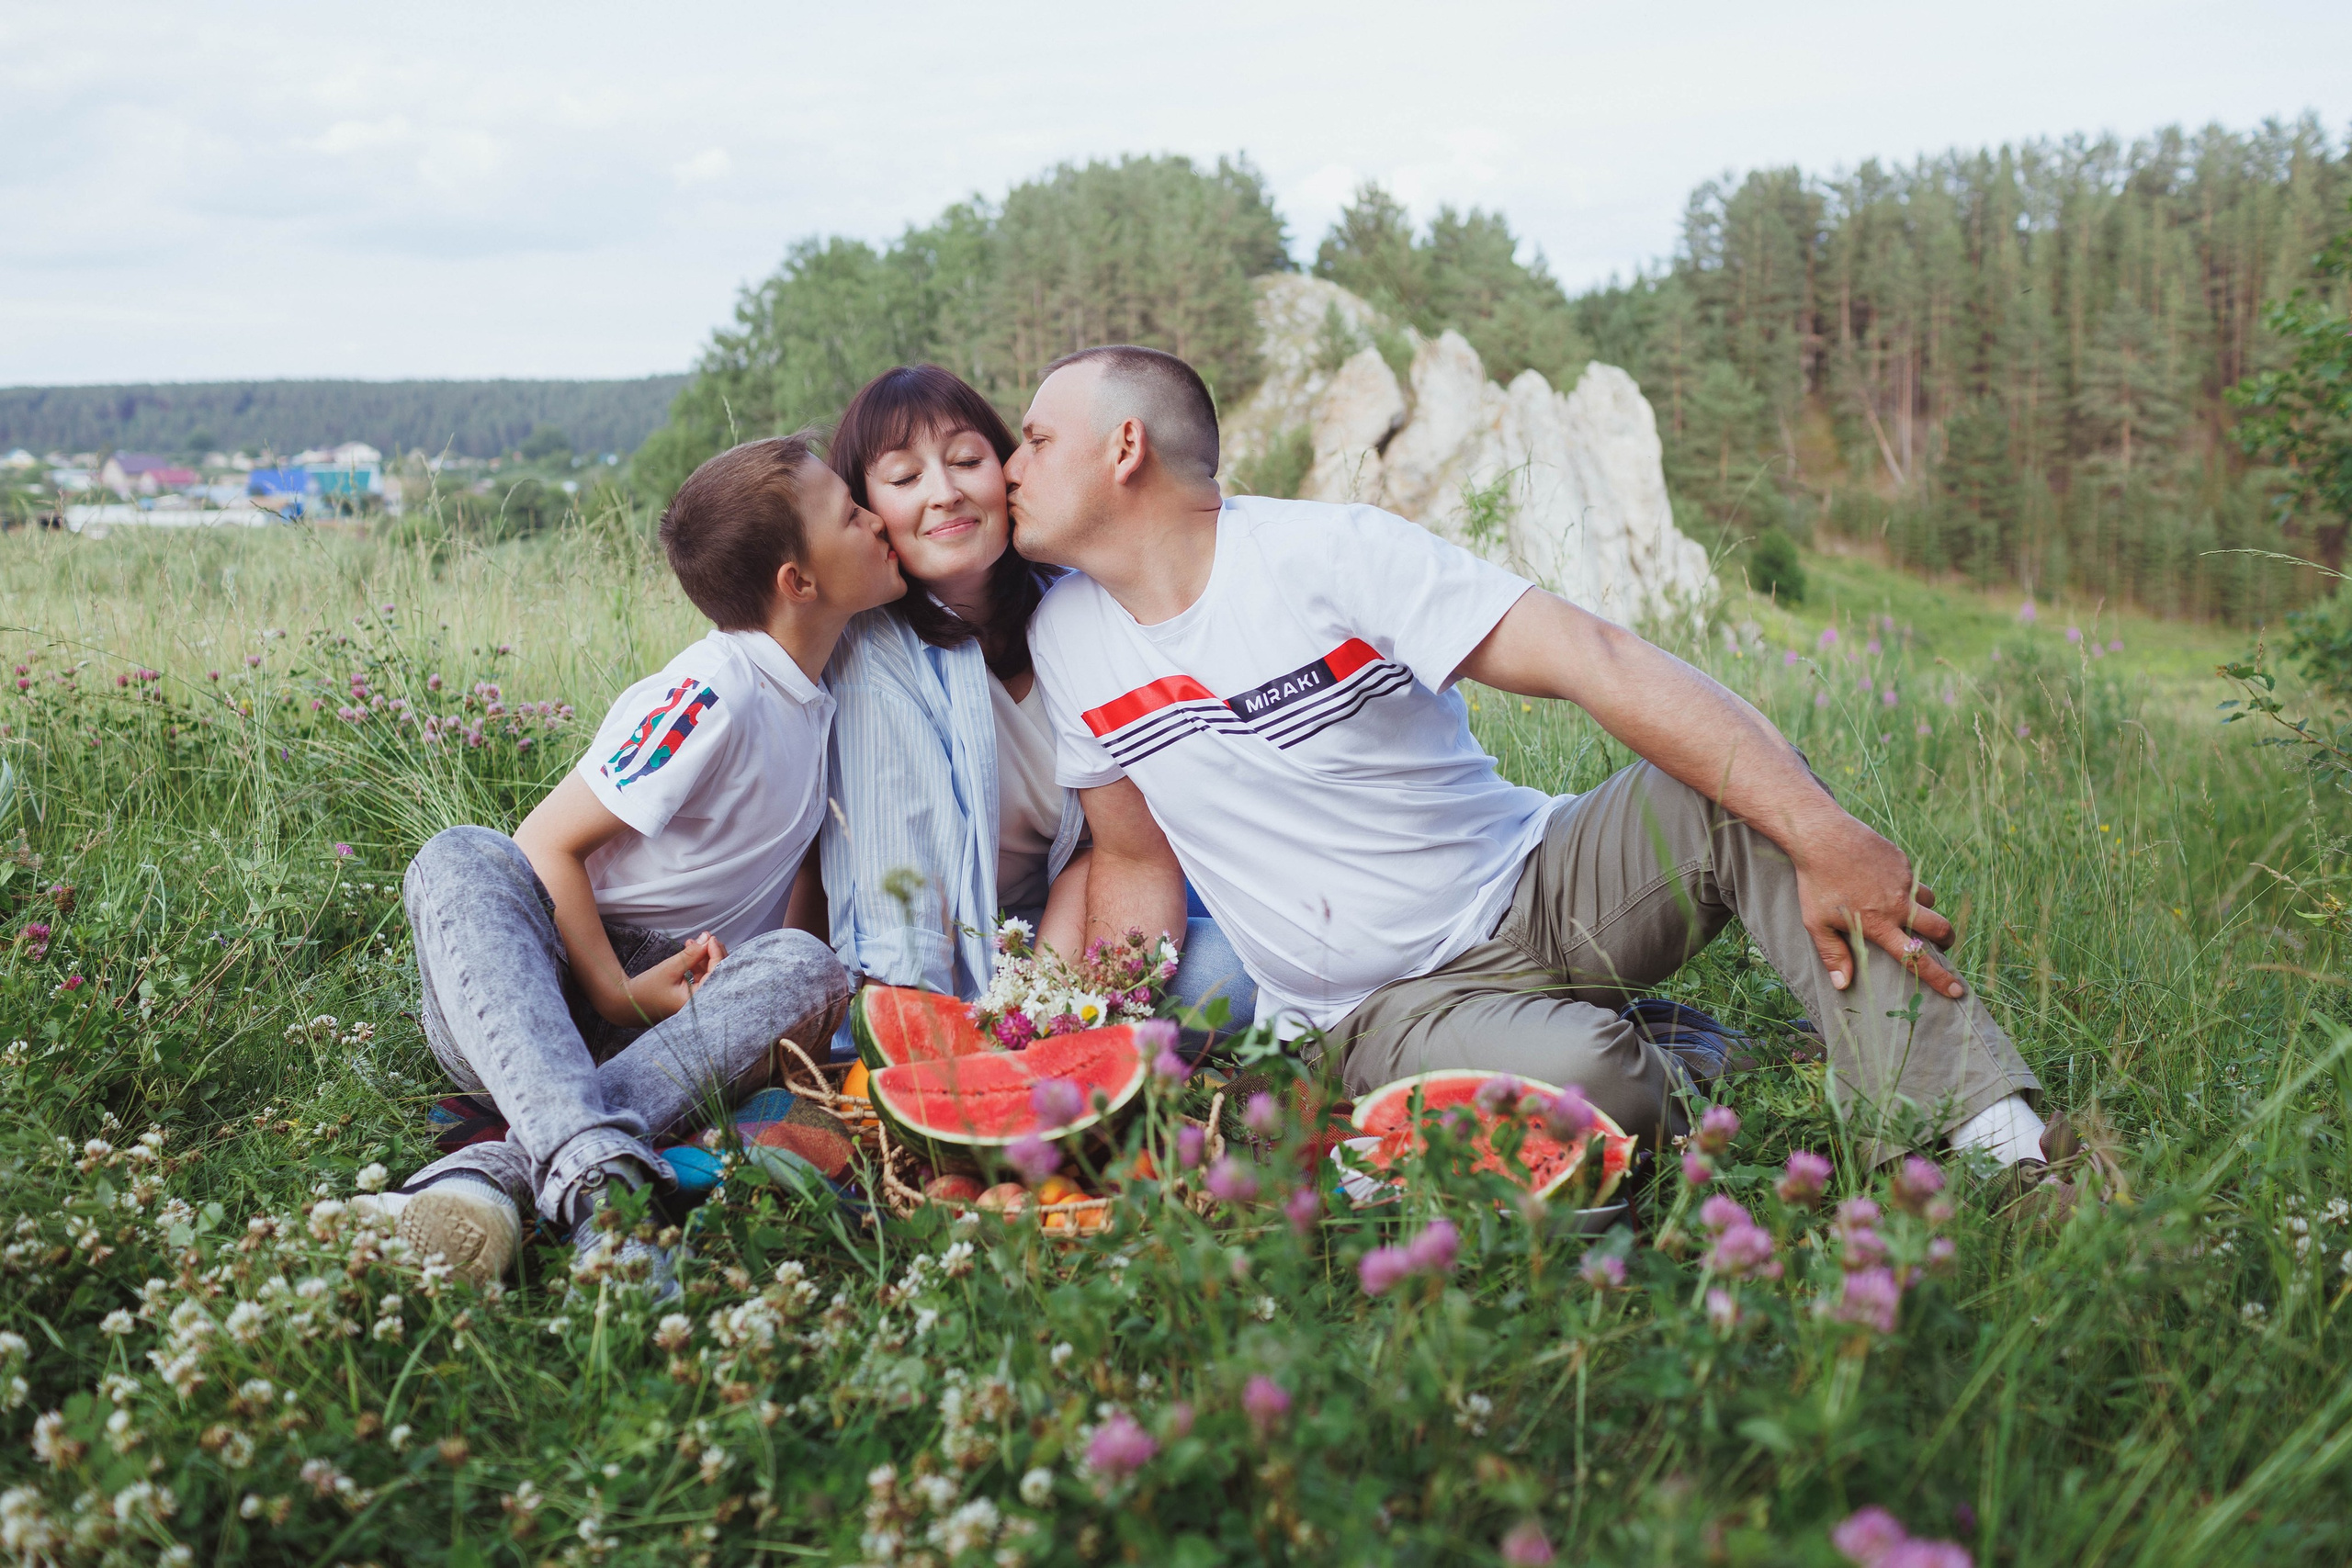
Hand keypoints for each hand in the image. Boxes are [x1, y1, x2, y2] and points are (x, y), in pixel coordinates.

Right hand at [601, 932, 726, 1025]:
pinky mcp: (690, 998)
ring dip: (704, 958)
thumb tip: (707, 939)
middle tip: (707, 938)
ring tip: (694, 942)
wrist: (626, 1002)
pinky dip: (697, 965)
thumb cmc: (646, 988)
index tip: (711, 938)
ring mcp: (696, 1002)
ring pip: (709, 975)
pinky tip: (691, 951)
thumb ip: (691, 955)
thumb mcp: (670, 968)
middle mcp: (700, 1004)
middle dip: (713, 954)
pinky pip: (700, 979)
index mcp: (697, 1001)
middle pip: (717, 975)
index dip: (716, 954)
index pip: (716, 974)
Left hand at [1791, 815, 1962, 999]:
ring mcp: (1903, 880)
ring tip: (1908, 912)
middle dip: (1947, 941)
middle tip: (1942, 945)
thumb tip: (1842, 984)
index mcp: (1879, 924)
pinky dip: (1907, 886)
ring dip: (1925, 910)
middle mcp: (1897, 904)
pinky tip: (1885, 881)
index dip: (1939, 978)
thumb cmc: (1815, 882)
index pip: (1916, 958)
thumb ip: (1833, 954)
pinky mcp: (1902, 861)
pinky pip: (1913, 879)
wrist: (1821, 836)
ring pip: (1930, 900)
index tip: (1957, 991)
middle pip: (1940, 928)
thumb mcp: (1816, 923)